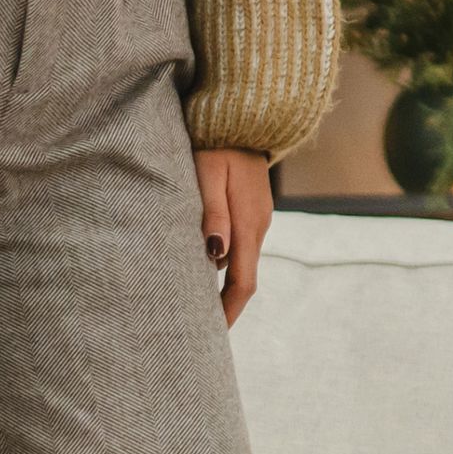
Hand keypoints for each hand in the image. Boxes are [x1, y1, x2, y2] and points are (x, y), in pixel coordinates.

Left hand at [200, 147, 271, 322]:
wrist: (244, 117)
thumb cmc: (216, 145)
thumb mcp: (208, 175)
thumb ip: (212, 214)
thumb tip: (215, 253)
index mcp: (249, 225)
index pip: (242, 282)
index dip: (229, 311)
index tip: (214, 336)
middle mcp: (258, 227)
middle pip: (244, 277)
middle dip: (226, 305)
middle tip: (202, 330)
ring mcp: (257, 219)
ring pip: (240, 261)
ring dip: (222, 283)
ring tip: (194, 303)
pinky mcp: (252, 210)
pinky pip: (240, 244)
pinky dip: (224, 262)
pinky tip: (203, 266)